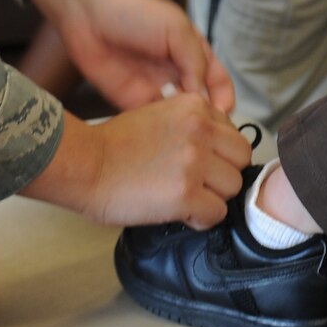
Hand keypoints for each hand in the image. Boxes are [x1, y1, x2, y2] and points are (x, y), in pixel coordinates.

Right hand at [21, 97, 251, 227]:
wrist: (85, 165)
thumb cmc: (114, 146)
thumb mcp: (160, 115)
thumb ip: (193, 125)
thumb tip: (218, 148)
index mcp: (196, 106)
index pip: (234, 134)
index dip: (219, 154)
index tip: (200, 164)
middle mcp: (201, 129)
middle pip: (241, 159)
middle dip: (223, 174)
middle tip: (198, 184)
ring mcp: (195, 162)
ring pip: (233, 187)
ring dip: (213, 197)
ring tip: (185, 198)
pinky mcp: (186, 193)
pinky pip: (217, 214)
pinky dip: (201, 219)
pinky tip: (180, 213)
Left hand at [27, 0, 234, 112]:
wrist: (90, 17)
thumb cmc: (136, 13)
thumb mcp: (177, 29)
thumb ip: (196, 62)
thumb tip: (204, 97)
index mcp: (194, 55)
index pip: (219, 83)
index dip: (225, 99)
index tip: (224, 114)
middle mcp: (178, 75)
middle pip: (201, 105)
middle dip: (206, 119)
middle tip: (204, 130)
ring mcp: (156, 90)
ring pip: (178, 119)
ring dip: (182, 127)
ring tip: (180, 127)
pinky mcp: (133, 103)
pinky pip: (152, 123)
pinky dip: (159, 130)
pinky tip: (159, 128)